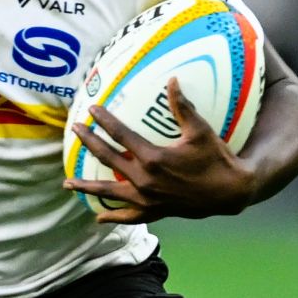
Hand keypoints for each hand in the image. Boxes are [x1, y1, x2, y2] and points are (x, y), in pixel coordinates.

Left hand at [64, 78, 257, 224]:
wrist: (230, 192)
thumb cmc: (216, 159)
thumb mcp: (200, 131)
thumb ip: (182, 107)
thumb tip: (172, 80)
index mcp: (153, 158)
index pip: (120, 135)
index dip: (104, 121)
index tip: (91, 110)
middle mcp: (144, 180)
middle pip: (107, 158)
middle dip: (89, 143)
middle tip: (75, 130)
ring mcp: (147, 199)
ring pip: (109, 192)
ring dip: (87, 186)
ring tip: (67, 183)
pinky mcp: (154, 212)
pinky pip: (128, 216)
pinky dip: (112, 216)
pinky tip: (98, 216)